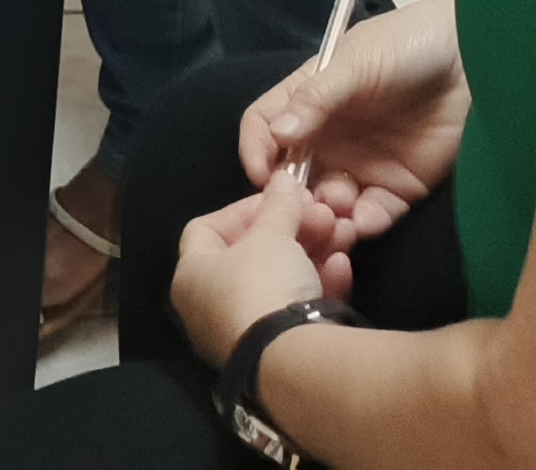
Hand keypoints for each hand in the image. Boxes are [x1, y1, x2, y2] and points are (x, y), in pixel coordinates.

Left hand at [172, 164, 338, 365]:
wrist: (290, 360)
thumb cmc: (263, 283)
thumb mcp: (273, 234)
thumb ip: (279, 204)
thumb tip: (283, 176)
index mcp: (192, 275)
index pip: (207, 229)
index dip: (244, 208)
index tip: (278, 197)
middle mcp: (211, 307)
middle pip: (252, 254)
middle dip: (292, 228)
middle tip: (322, 211)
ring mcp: (245, 333)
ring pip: (281, 280)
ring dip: (313, 251)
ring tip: (343, 231)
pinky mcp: (278, 352)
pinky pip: (296, 310)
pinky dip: (319, 285)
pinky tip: (342, 265)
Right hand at [233, 0, 470, 251]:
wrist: (473, 58)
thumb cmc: (407, 45)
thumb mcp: (357, 62)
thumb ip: (317, 97)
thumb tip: (278, 134)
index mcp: (309, 101)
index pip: (265, 128)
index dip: (257, 150)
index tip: (264, 175)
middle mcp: (329, 138)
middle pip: (294, 177)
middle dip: (294, 198)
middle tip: (305, 210)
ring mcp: (363, 166)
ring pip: (331, 203)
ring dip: (328, 215)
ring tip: (338, 217)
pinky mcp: (399, 189)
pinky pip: (374, 215)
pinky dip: (365, 224)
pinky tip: (365, 221)